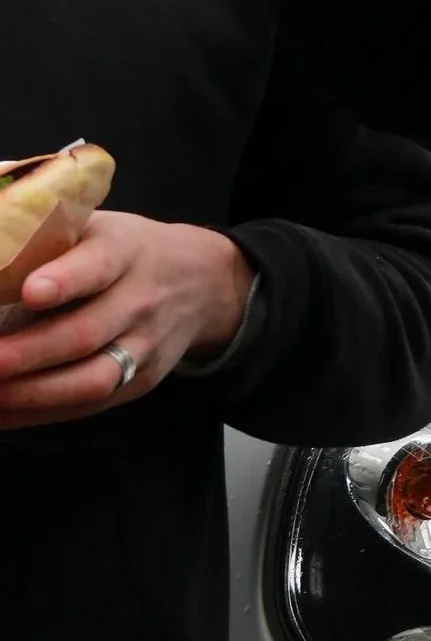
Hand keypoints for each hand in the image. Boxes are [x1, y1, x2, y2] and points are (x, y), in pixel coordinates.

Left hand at [0, 214, 253, 427]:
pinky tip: (3, 413)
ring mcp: (145, 347)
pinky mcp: (141, 382)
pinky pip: (91, 406)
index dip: (63, 281)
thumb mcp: (99, 227)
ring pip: (93, 380)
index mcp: (124, 251)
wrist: (201, 282)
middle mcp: (140, 301)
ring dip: (33, 393)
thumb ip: (51, 240)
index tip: (29, 292)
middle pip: (87, 334)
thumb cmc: (127, 251)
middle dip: (30, 353)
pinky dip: (41, 413)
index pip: (97, 266)